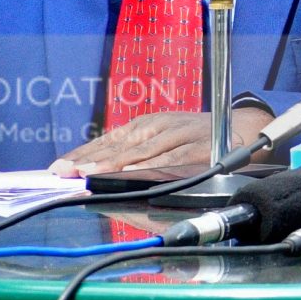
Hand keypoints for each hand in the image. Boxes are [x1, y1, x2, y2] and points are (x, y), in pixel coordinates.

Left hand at [51, 104, 274, 177]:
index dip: (82, 154)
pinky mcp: (197, 148)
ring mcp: (178, 136)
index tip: (57, 168)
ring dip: (114, 163)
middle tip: (65, 172)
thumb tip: (95, 173)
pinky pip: (170, 159)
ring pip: (141, 151)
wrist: (244, 129)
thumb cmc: (197, 138)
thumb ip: (134, 154)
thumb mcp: (163, 139)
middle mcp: (159, 127)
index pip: (107, 140)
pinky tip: (132, 174)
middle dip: (90, 159)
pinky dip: (150, 167)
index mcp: (147, 125)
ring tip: (89, 174)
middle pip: (119, 144)